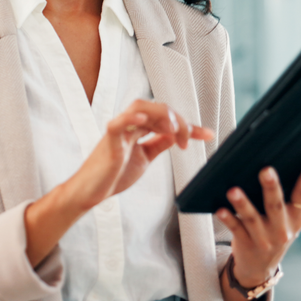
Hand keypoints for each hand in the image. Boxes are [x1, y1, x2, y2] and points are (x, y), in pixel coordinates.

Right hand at [67, 99, 213, 211]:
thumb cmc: (114, 174)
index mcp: (139, 128)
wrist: (92, 193)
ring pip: (141, 107)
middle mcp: (130, 124)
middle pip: (157, 108)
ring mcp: (119, 130)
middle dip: (178, 120)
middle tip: (187, 141)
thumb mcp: (145, 157)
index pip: (167, 118)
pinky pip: (118, 123)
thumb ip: (159, 143)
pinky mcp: (109, 141)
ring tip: (173, 130)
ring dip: (161, 115)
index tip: (208, 134)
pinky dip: (130, 118)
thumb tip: (176, 134)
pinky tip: (144, 119)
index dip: (189, 125)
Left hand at [217, 158, 300, 291]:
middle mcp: (282, 229)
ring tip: (233, 190)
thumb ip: (284, 198)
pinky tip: (220, 209)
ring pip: (252, 218)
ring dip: (243, 204)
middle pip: (275, 205)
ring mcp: (264, 239)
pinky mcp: (247, 244)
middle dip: (271, 187)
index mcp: (295, 218)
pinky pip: (236, 229)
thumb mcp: (286, 220)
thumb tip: (272, 162)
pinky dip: (228, 219)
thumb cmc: (273, 231)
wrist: (260, 267)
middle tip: (266, 170)